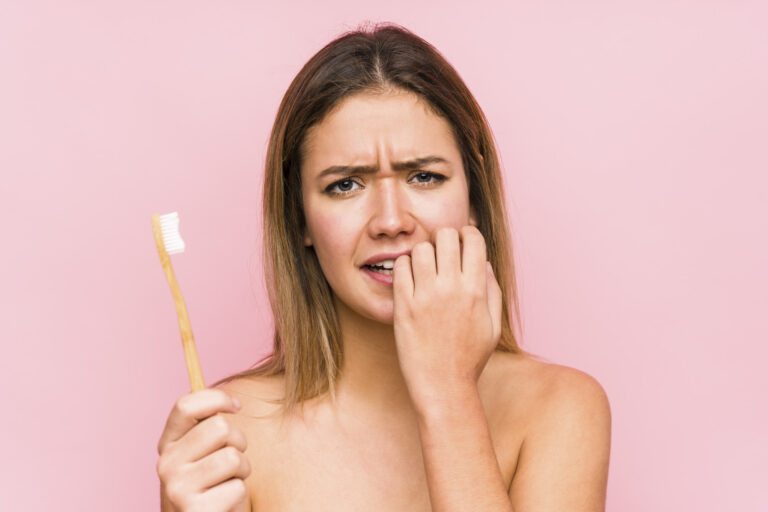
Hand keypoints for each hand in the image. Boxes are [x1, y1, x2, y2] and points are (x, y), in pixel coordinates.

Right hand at [156, 389, 251, 511]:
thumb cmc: (211, 485)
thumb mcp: (203, 453)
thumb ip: (207, 428)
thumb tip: (228, 400)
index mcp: (168, 445)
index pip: (185, 406)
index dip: (217, 398)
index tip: (236, 406)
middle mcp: (166, 464)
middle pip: (220, 427)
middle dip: (239, 441)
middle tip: (233, 460)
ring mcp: (178, 488)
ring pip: (233, 457)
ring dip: (242, 470)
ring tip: (229, 482)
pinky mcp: (196, 510)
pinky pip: (238, 487)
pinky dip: (239, 494)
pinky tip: (225, 503)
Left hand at [392, 225, 502, 409]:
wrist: (443, 386)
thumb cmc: (470, 359)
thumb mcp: (493, 326)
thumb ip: (492, 291)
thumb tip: (484, 263)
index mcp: (476, 290)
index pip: (473, 239)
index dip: (468, 234)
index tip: (463, 242)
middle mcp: (451, 288)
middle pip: (446, 235)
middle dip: (445, 238)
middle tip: (442, 251)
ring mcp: (425, 296)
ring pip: (421, 248)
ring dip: (424, 252)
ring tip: (425, 266)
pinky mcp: (403, 306)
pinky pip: (401, 268)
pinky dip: (406, 267)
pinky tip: (411, 279)